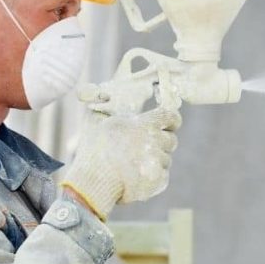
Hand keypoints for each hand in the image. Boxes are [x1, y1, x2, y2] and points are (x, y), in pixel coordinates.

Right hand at [61, 106, 180, 218]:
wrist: (92, 183)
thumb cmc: (92, 150)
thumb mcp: (94, 119)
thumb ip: (104, 100)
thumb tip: (112, 80)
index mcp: (143, 125)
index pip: (171, 116)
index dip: (172, 120)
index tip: (168, 124)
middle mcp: (154, 142)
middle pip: (171, 140)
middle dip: (160, 143)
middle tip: (141, 149)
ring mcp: (157, 162)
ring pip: (166, 160)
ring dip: (154, 161)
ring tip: (133, 166)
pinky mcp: (158, 181)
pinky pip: (163, 176)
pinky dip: (153, 178)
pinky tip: (136, 178)